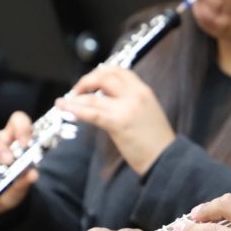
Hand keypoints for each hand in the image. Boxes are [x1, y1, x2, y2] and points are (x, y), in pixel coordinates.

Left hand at [56, 67, 174, 176]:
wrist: (166, 159)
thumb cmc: (156, 141)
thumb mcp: (147, 112)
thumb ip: (130, 102)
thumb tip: (107, 98)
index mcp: (144, 91)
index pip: (120, 71)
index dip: (101, 72)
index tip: (91, 80)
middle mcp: (136, 95)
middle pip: (105, 77)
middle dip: (86, 81)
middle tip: (76, 90)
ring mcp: (127, 108)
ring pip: (94, 96)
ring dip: (75, 98)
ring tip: (64, 102)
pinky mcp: (118, 123)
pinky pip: (92, 113)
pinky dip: (75, 109)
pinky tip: (65, 108)